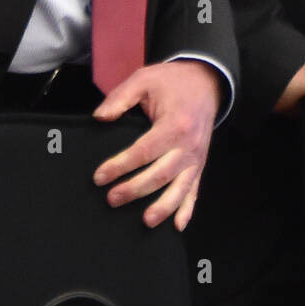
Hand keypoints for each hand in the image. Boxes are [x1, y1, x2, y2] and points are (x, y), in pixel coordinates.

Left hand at [92, 60, 220, 230]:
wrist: (205, 81)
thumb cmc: (172, 82)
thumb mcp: (144, 79)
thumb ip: (120, 97)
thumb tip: (100, 117)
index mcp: (174, 124)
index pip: (143, 151)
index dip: (119, 166)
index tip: (99, 177)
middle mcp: (188, 145)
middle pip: (160, 174)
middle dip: (134, 190)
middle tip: (111, 199)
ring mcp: (197, 157)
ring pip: (180, 188)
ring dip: (163, 207)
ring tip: (145, 221)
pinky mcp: (200, 164)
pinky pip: (195, 190)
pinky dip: (188, 209)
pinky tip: (178, 226)